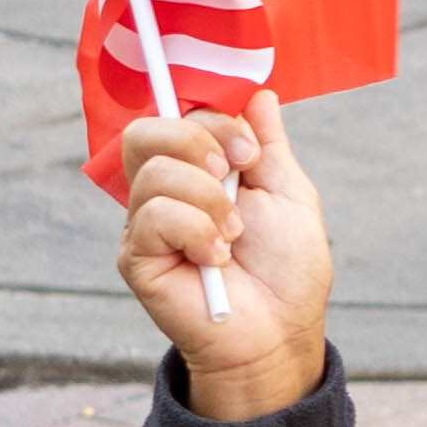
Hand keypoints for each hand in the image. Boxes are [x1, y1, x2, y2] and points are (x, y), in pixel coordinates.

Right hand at [116, 88, 333, 417]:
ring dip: (208, 199)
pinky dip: (196, 231)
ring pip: (154, 172)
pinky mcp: (137, 257)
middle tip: (235, 175)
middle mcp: (164, 192)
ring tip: (233, 236)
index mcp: (198, 172)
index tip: (251, 152)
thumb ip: (269, 145)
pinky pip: (154, 215)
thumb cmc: (287, 271)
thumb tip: (259, 94)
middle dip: (198, 142)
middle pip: (145, 132)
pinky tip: (215, 260)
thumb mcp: (289, 194)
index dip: (212, 119)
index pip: (178, 115)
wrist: (280, 333)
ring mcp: (146, 224)